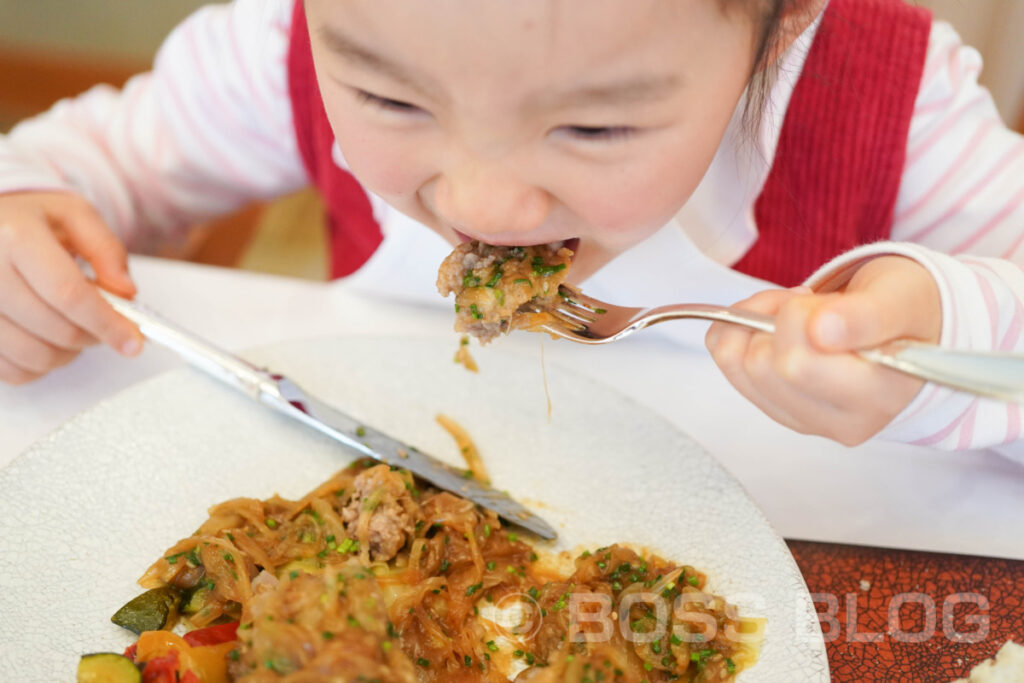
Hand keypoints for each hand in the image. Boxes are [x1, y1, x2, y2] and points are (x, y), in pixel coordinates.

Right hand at [0, 191, 142, 384]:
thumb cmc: (28, 218)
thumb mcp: (73, 215)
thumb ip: (106, 250)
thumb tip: (126, 294)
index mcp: (14, 236)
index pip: (69, 294)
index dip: (107, 323)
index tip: (133, 342)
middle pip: (56, 329)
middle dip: (93, 336)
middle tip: (105, 324)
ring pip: (34, 356)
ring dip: (69, 354)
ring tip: (75, 328)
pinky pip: (12, 371)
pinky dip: (40, 366)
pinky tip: (46, 340)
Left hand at [705, 256, 940, 444]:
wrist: (908, 326)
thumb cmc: (906, 310)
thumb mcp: (898, 299)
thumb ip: (867, 315)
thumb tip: (821, 330)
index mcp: (881, 397)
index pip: (799, 365)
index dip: (796, 318)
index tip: (823, 301)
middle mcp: (842, 421)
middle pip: (763, 367)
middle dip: (778, 318)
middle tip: (810, 302)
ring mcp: (806, 420)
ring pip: (740, 366)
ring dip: (756, 321)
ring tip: (798, 310)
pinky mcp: (778, 410)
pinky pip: (728, 364)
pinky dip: (739, 329)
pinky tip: (777, 323)